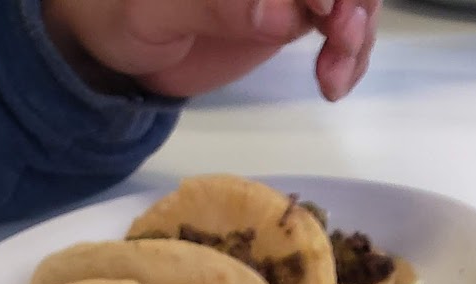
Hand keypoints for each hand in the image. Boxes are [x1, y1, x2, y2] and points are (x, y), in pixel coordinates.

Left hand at [43, 0, 378, 104]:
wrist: (117, 43)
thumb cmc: (118, 11)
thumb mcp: (154, 12)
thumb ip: (213, 6)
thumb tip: (276, 13)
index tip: (322, 9)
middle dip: (354, 3)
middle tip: (338, 44)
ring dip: (358, 33)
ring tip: (333, 75)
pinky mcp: (294, 12)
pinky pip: (343, 26)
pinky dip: (351, 55)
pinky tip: (333, 83)